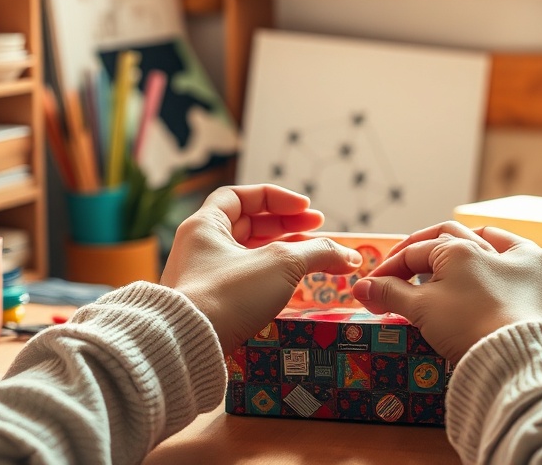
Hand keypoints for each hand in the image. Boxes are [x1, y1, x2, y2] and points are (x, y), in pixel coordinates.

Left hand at [160, 184, 361, 354]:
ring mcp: (203, 278)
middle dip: (286, 227)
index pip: (242, 197)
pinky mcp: (211, 305)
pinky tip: (293, 287)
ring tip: (314, 259)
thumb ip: (318, 253)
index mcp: (206, 225)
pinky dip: (270, 277)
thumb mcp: (281, 264)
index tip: (307, 209)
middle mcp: (200, 247)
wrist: (190, 346)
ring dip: (283, 253)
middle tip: (319, 231)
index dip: (278, 199)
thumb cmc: (229, 294)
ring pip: (248, 255)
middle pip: (248, 225)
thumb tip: (351, 256)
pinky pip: (245, 280)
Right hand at [351, 222, 541, 362]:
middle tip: (407, 270)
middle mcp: (510, 249)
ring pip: (501, 253)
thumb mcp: (423, 308)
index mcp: (471, 246)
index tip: (374, 287)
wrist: (522, 368)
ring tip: (454, 275)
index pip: (421, 250)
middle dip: (430, 252)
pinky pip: (530, 280)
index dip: (393, 268)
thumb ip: (391, 292)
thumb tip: (362, 288)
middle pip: (458, 239)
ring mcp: (541, 272)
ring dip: (476, 258)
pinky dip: (511, 283)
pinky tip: (502, 292)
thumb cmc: (471, 330)